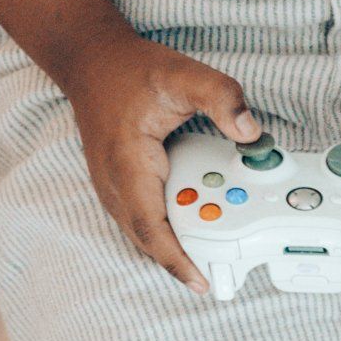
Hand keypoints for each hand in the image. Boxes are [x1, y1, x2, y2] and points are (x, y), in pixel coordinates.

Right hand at [62, 31, 259, 291]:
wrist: (89, 58)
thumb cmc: (131, 69)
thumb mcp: (182, 73)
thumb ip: (220, 97)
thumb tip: (250, 132)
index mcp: (129, 163)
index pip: (151, 226)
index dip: (176, 259)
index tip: (199, 281)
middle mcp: (114, 181)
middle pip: (147, 239)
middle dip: (179, 262)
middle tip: (215, 277)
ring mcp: (111, 185)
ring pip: (142, 233)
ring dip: (171, 248)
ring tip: (207, 257)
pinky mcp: (116, 184)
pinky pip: (141, 219)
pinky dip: (163, 232)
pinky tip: (188, 230)